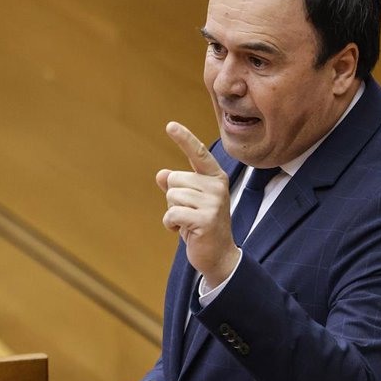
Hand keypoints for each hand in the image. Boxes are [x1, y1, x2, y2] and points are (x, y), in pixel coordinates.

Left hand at [157, 121, 239, 288]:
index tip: (170, 125)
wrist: (218, 255)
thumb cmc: (201, 225)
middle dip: (173, 199)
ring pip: (171, 197)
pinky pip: (172, 214)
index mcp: (214, 178)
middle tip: (189, 214)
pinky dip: (171, 225)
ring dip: (172, 213)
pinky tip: (184, 232)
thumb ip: (178, 187)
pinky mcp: (205, 219)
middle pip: (174, 180)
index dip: (184, 139)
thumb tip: (162, 174)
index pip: (197, 154)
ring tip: (188, 223)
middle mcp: (216, 186)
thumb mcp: (189, 203)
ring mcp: (213, 202)